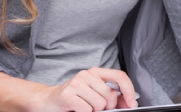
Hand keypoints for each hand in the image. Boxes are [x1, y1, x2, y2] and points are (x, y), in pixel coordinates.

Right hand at [22, 67, 137, 111]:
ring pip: (99, 104)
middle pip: (110, 95)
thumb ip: (112, 97)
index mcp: (96, 72)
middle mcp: (86, 74)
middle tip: (95, 108)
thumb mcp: (94, 95)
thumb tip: (130, 103)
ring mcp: (76, 83)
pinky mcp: (68, 95)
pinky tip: (76, 110)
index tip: (132, 103)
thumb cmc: (74, 99)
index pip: (119, 76)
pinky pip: (87, 110)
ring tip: (83, 108)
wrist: (47, 102)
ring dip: (94, 111)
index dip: (129, 90)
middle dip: (106, 107)